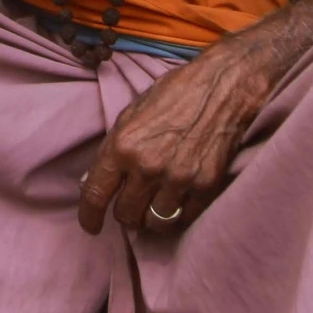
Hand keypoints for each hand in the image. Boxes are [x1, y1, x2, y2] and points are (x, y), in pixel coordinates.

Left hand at [77, 44, 274, 236]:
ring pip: (155, 223)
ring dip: (152, 218)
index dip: (89, 217)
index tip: (91, 226)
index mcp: (123, 146)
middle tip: (131, 206)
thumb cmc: (174, 94)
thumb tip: (93, 181)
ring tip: (155, 206)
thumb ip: (112, 150)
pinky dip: (179, 215)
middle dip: (125, 214)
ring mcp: (179, 178)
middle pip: (126, 215)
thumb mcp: (131, 115)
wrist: (223, 86)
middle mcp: (148, 167)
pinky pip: (185, 218)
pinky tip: (178, 201)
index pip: (96, 195)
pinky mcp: (206, 185)